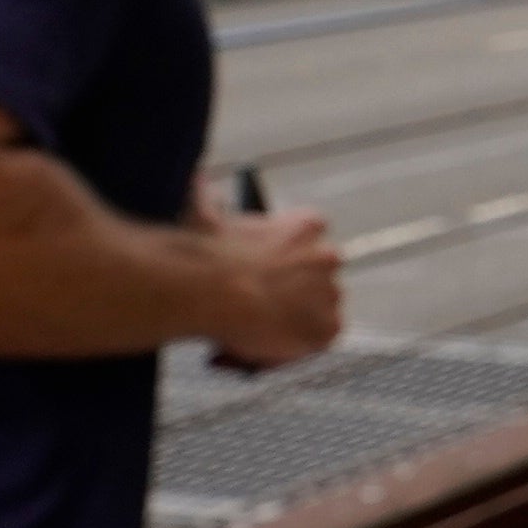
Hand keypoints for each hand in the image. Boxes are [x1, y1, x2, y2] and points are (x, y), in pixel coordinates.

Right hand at [193, 195, 344, 371]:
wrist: (213, 291)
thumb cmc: (206, 255)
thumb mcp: (206, 216)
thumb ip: (207, 197)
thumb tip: (196, 177)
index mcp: (307, 226)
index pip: (309, 239)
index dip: (283, 260)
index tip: (260, 273)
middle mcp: (328, 257)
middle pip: (315, 280)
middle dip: (289, 293)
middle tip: (252, 308)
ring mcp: (331, 294)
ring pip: (315, 312)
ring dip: (289, 323)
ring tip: (248, 333)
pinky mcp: (328, 328)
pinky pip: (314, 343)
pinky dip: (292, 349)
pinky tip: (258, 349)